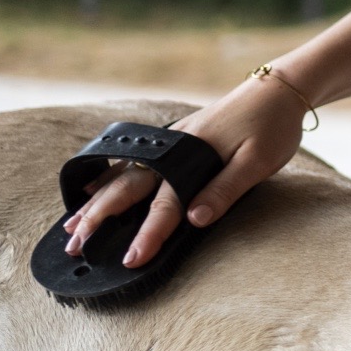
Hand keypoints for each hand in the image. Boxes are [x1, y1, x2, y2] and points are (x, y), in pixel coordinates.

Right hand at [62, 74, 309, 267]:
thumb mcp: (258, 161)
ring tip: (71, 224)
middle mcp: (173, 149)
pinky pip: (133, 164)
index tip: (130, 261)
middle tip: (74, 246)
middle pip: (128, 188)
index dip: (147, 235)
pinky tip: (93, 186)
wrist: (279, 89)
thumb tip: (193, 220)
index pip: (164, 205)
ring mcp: (171, 143)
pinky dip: (108, 178)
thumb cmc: (272, 126)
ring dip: (96, 200)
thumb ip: (224, 189)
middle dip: (99, 218)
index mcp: (191, 157)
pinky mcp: (176, 140)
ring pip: (124, 175)